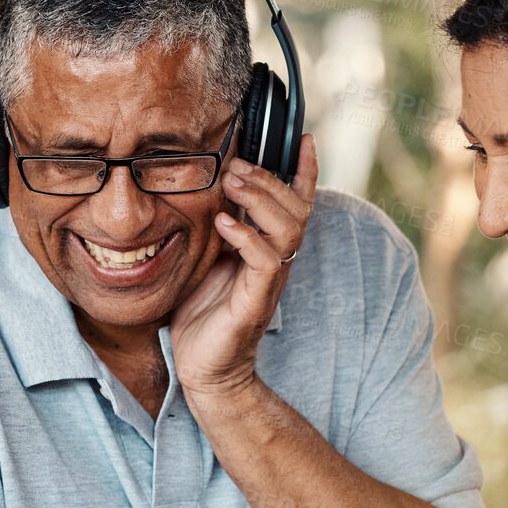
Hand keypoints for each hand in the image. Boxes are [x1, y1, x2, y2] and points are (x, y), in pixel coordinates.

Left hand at [170, 134, 317, 403]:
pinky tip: (224, 222)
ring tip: (234, 183)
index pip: (297, 203)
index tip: (302, 137)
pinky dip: (245, 236)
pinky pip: (264, 260)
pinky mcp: (256, 301)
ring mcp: (268, 281)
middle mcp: (276, 262)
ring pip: (287, 229)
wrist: (205, 369)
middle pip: (296, 210)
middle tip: (239, 162)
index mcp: (267, 249)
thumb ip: (216, 228)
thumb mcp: (207, 260)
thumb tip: (208, 188)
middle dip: (271, 179)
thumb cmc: (203, 316)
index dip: (304, 171)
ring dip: (261, 200)